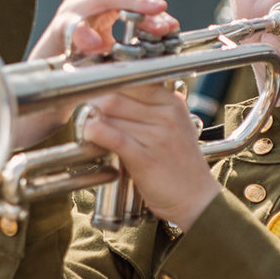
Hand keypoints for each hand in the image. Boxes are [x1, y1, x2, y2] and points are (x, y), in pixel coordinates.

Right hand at [13, 0, 178, 148]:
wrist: (50, 92)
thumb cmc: (83, 69)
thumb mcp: (115, 50)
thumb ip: (138, 36)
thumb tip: (169, 26)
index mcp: (101, 2)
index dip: (153, 6)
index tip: (171, 25)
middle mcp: (86, 0)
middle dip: (145, 5)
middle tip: (163, 21)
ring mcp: (70, 12)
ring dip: (126, 7)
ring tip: (145, 24)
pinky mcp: (56, 31)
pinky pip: (71, 26)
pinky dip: (84, 33)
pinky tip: (96, 44)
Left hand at [79, 83, 218, 230]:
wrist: (197, 199)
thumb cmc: (180, 165)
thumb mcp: (174, 127)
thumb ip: (150, 108)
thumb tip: (114, 94)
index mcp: (172, 103)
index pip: (132, 79)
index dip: (107, 82)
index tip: (92, 88)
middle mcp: (166, 115)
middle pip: (116, 94)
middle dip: (93, 100)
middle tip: (82, 108)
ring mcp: (156, 136)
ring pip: (109, 113)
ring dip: (90, 117)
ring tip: (84, 123)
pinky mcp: (144, 157)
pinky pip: (111, 135)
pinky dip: (93, 131)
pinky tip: (87, 133)